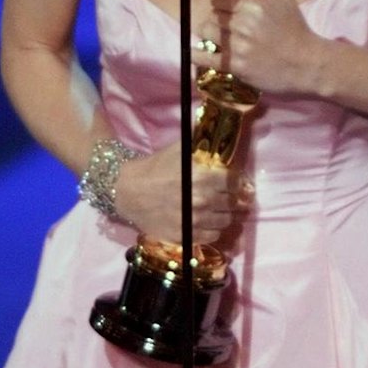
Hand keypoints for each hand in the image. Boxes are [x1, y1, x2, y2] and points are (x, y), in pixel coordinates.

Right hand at [115, 141, 241, 243]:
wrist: (129, 191)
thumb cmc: (156, 167)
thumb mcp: (180, 149)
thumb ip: (202, 142)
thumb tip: (220, 130)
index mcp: (203, 177)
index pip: (235, 182)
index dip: (238, 182)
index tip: (237, 182)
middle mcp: (202, 201)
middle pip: (233, 203)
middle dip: (233, 199)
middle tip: (230, 196)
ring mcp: (194, 222)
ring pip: (225, 221)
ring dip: (225, 215)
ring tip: (219, 209)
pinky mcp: (186, 237)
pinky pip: (212, 237)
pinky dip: (213, 230)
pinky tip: (206, 221)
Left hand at [192, 0, 320, 93]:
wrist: (307, 63)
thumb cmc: (294, 26)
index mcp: (254, 6)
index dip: (221, 0)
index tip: (227, 6)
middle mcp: (243, 26)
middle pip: (212, 15)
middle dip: (217, 17)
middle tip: (227, 23)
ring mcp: (238, 48)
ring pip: (207, 33)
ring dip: (210, 33)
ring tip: (220, 36)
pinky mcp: (236, 67)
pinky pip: (206, 59)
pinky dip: (198, 55)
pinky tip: (197, 52)